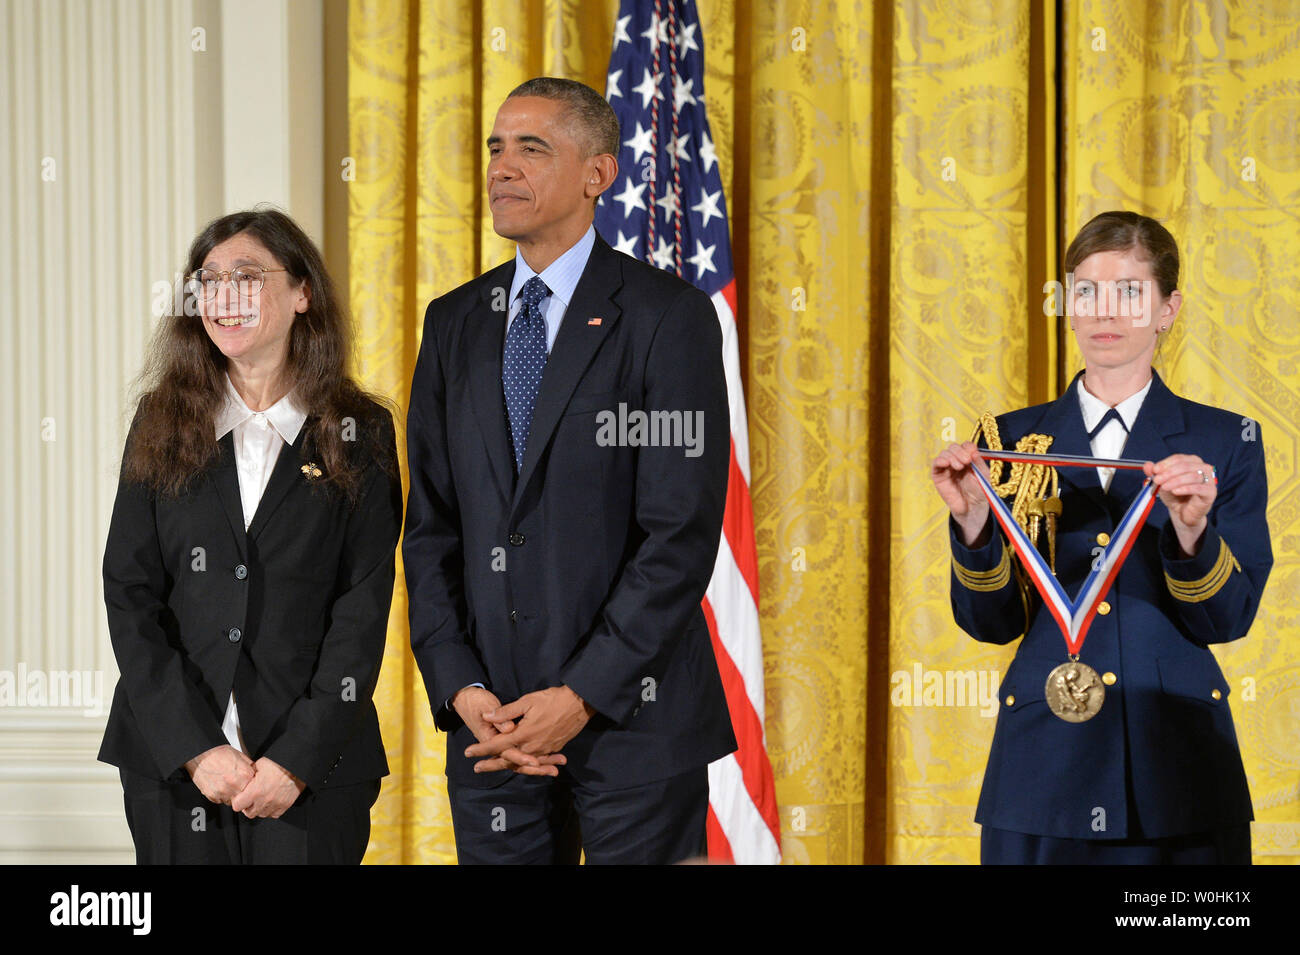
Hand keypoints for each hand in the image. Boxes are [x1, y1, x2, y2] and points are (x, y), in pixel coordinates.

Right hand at [185, 744, 255, 805]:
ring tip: (227, 784)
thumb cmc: (219, 753)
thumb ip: (250, 767)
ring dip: (232, 795)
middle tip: (238, 784)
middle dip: (243, 791)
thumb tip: (256, 773)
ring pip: (233, 801)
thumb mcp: (240, 756)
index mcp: (245, 774)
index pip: (255, 788)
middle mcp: (235, 784)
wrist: (201, 754)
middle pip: (245, 796)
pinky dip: (222, 796)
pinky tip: (220, 785)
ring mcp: (223, 791)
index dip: (252, 785)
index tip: (249, 783)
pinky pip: (221, 801)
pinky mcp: (213, 796)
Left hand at [229, 757, 305, 818]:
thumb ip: (250, 774)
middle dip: (247, 807)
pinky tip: (271, 802)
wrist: (296, 765)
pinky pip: (275, 814)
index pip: (237, 806)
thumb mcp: (259, 764)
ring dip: (259, 809)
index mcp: (255, 791)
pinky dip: (271, 810)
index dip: (237, 801)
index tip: (240, 798)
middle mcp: (264, 800)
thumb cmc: (279, 763)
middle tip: (249, 800)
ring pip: (262, 815)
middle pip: (249, 813)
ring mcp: (275, 804)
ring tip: (261, 800)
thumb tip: (245, 777)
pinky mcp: (285, 805)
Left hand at [451, 686, 565, 776]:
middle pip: (508, 759)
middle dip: (491, 764)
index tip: (468, 753)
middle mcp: (532, 747)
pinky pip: (537, 761)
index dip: (481, 749)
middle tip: (476, 768)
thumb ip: (506, 712)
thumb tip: (487, 716)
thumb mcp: (527, 701)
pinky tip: (523, 765)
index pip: (497, 745)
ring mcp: (543, 750)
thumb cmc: (553, 699)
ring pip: (522, 763)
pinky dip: (528, 765)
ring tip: (496, 768)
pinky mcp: (553, 749)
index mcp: (523, 735)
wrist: (580, 704)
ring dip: (508, 766)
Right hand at [931, 441, 991, 545]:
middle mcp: (957, 460)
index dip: (968, 447)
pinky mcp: (938, 475)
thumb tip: (973, 450)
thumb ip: (979, 462)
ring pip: (945, 453)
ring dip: (952, 456)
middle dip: (960, 452)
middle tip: (966, 461)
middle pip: (954, 447)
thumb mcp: (984, 475)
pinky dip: (940, 460)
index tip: (973, 455)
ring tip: (959, 467)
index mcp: (969, 458)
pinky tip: (946, 464)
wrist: (972, 507)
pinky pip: (935, 463)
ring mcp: (947, 467)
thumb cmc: (980, 491)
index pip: (965, 446)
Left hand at [1145, 453, 1215, 555]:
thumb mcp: (1162, 482)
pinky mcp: (1210, 492)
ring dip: (1175, 481)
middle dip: (1168, 472)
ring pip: (1192, 476)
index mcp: (1192, 462)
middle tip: (1157, 480)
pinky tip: (1175, 491)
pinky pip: (1199, 488)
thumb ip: (1155, 473)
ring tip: (1164, 487)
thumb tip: (1147, 465)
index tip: (1154, 470)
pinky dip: (1185, 489)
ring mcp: (1209, 480)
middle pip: (1185, 466)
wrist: (1182, 512)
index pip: (1179, 458)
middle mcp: (1203, 468)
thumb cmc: (1174, 494)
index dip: (1165, 463)